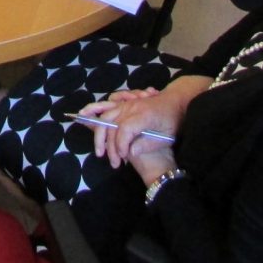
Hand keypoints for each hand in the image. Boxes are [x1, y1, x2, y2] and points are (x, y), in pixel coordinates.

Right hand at [85, 75, 209, 168]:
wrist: (177, 100)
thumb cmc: (174, 120)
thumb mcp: (167, 136)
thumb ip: (148, 144)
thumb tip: (129, 153)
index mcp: (144, 115)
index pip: (124, 130)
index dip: (120, 145)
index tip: (122, 158)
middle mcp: (132, 107)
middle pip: (111, 124)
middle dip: (108, 144)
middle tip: (112, 162)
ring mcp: (127, 104)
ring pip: (107, 116)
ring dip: (100, 133)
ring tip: (99, 150)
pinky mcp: (125, 103)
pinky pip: (108, 106)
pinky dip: (96, 111)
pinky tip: (85, 116)